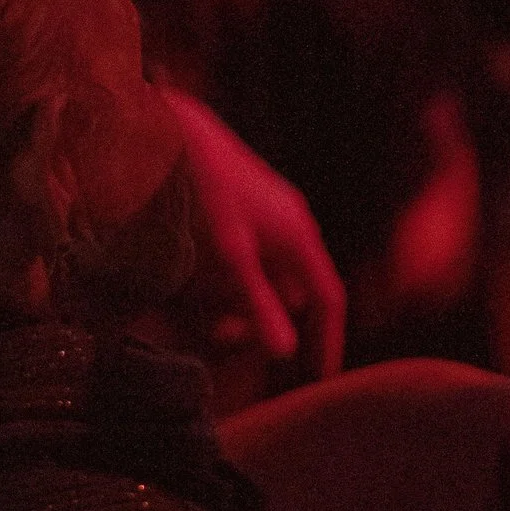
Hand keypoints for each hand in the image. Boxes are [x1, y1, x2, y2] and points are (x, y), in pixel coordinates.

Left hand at [163, 88, 346, 383]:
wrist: (181, 131)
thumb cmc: (207, 191)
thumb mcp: (230, 255)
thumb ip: (257, 303)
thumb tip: (285, 353)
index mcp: (300, 237)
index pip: (329, 299)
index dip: (328, 341)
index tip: (321, 379)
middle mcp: (294, 227)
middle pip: (296, 293)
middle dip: (266, 324)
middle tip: (227, 342)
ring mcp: (273, 216)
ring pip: (270, 277)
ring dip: (243, 304)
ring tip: (204, 316)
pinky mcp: (250, 210)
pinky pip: (254, 259)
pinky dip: (234, 282)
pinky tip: (201, 284)